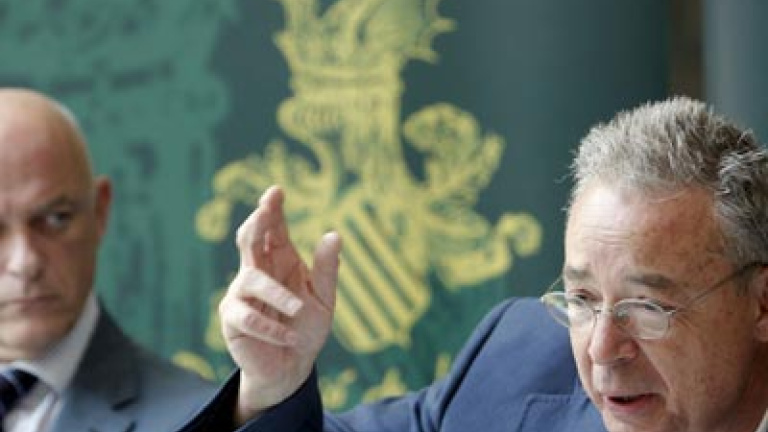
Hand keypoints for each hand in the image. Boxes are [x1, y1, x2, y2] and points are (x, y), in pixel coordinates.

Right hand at [219, 185, 341, 424]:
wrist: (292, 366)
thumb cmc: (306, 328)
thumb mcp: (324, 299)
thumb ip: (327, 269)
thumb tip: (334, 234)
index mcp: (280, 260)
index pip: (273, 228)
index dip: (272, 208)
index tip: (277, 191)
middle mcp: (257, 271)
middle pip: (249, 239)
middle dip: (256, 223)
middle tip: (265, 209)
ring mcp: (241, 294)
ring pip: (250, 279)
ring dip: (275, 294)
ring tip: (298, 308)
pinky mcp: (233, 320)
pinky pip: (246, 317)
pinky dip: (271, 327)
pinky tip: (289, 336)